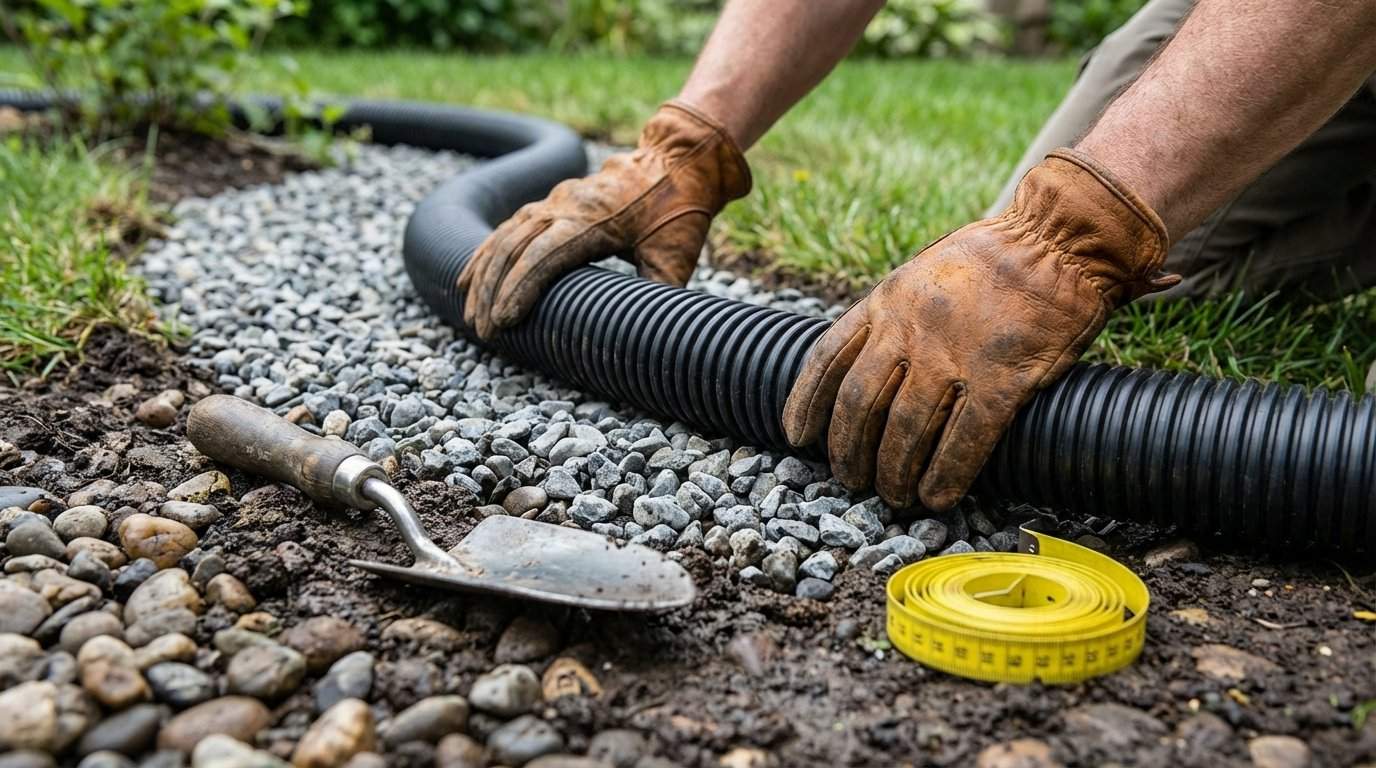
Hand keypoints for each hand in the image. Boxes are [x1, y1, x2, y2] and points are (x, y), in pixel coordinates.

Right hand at [458, 100, 750, 339]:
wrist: (675, 162)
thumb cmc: (678, 210)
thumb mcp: (677, 253)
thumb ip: (660, 291)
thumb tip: (649, 331)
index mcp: (593, 218)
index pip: (545, 255)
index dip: (521, 287)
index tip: (505, 320)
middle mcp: (564, 205)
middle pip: (514, 247)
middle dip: (494, 291)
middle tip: (486, 332)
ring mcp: (552, 202)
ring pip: (504, 237)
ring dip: (484, 277)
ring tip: (472, 317)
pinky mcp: (548, 204)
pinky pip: (507, 228)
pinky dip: (485, 254)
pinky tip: (465, 279)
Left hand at [782, 149, 1179, 510]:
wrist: (1058, 239)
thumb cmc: (992, 259)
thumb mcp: (922, 272)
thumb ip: (893, 315)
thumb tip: (869, 365)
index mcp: (885, 301)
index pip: (826, 359)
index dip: (805, 404)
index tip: (797, 436)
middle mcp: (909, 330)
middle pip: (858, 405)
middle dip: (847, 451)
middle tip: (850, 479)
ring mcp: (954, 355)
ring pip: (905, 430)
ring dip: (893, 472)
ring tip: (894, 495)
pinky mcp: (1003, 379)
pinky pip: (964, 440)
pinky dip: (945, 475)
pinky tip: (937, 498)